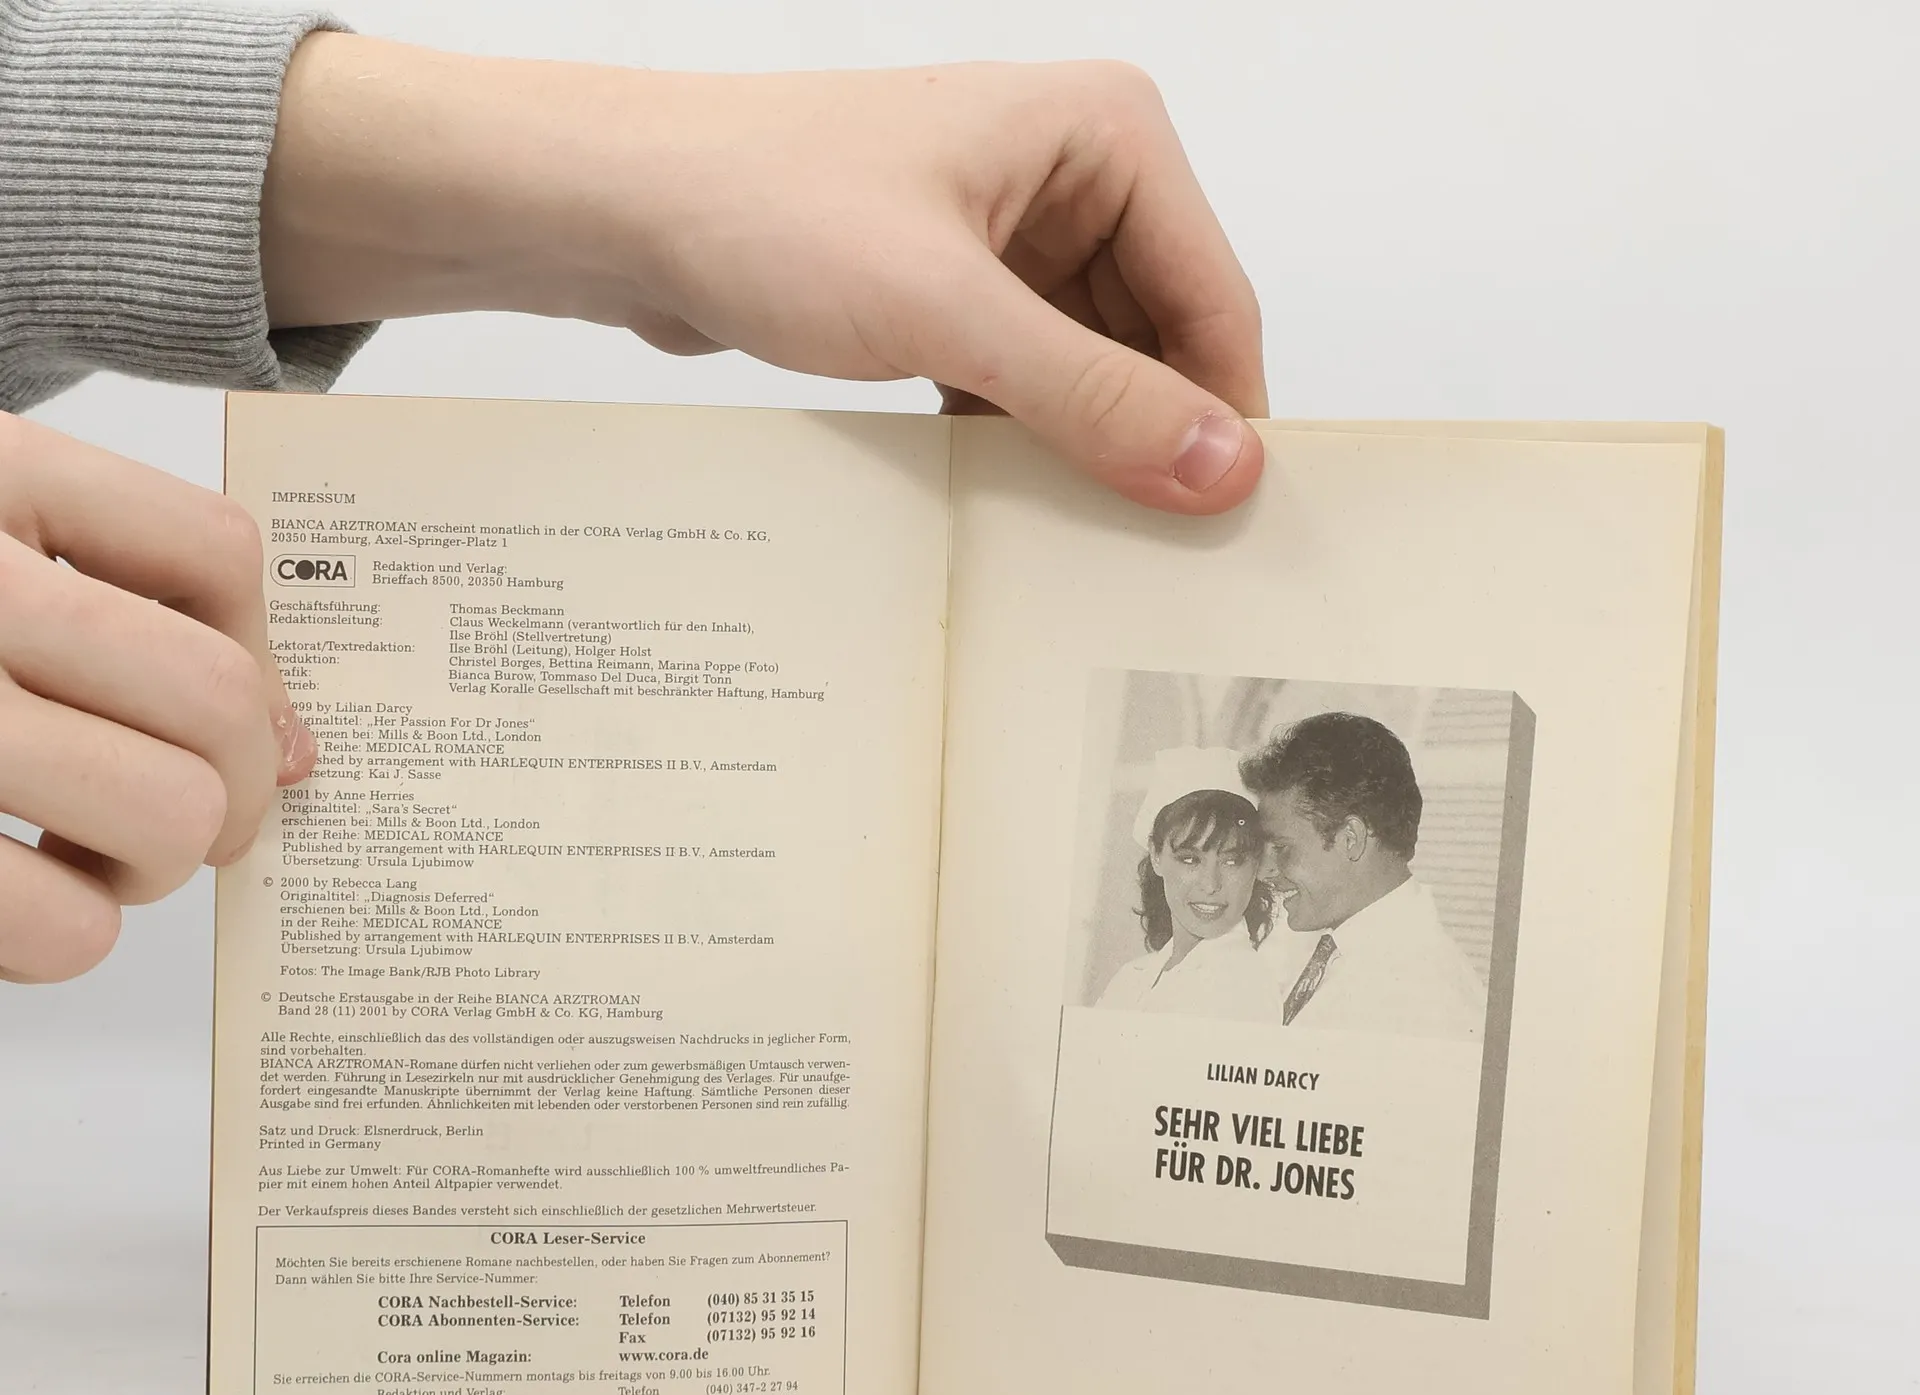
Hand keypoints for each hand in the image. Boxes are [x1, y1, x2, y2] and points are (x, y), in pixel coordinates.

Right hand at [0, 415, 314, 982]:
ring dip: (150, 862)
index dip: (261, 662)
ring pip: (165, 814)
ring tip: (81, 852)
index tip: (232, 721)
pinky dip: (66, 934)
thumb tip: (300, 755)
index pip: (215, 551)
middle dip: (228, 787)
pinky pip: (61, 928)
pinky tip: (12, 896)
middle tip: (174, 813)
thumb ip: (135, 608)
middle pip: (214, 703)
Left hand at [264, 47, 1265, 514]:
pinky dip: (1024, 445)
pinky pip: (1027, 386)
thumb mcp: (948, 313)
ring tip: (1081, 546)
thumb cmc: (765, 209)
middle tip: (1151, 560)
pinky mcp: (958, 293)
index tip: (1223, 530)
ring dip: (1082, 454)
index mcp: (1106, 135)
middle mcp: (1074, 177)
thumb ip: (1092, 394)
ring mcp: (1014, 238)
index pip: (1214, 299)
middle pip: (1160, 342)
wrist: (623, 210)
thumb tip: (1220, 468)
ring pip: (1092, 374)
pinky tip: (1011, 512)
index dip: (1223, 418)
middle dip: (1149, 443)